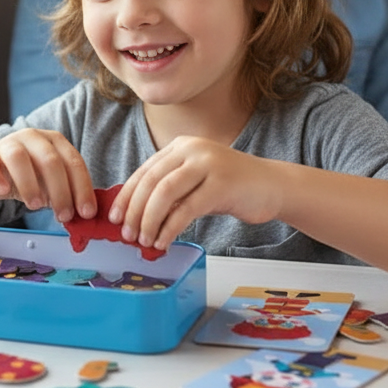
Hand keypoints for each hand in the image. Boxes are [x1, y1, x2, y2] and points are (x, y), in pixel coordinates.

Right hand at [0, 129, 95, 222]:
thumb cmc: (27, 177)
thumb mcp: (50, 184)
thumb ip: (66, 195)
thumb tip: (85, 216)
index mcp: (54, 141)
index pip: (73, 162)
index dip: (82, 188)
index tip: (86, 213)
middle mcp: (32, 137)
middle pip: (49, 160)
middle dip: (60, 191)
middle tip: (63, 216)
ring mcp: (7, 144)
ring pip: (19, 157)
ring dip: (30, 184)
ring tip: (35, 206)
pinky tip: (3, 192)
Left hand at [109, 136, 279, 250]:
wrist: (272, 185)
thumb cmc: (230, 187)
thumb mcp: (195, 182)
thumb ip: (170, 191)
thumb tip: (135, 215)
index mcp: (181, 146)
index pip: (144, 171)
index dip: (126, 196)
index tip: (115, 217)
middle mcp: (192, 149)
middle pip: (151, 181)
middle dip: (135, 211)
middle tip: (127, 235)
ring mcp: (207, 164)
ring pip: (165, 193)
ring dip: (149, 220)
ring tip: (144, 241)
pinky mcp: (221, 184)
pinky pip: (186, 209)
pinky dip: (170, 228)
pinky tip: (164, 242)